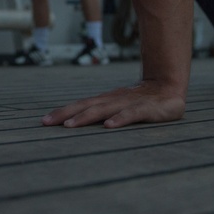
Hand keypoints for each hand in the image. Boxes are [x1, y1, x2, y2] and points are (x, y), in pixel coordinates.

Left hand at [40, 81, 185, 127]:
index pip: (80, 105)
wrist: (169, 87)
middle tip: (47, 123)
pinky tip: (109, 126)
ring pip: (104, 109)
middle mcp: (113, 100)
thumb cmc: (140, 101)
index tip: (44, 121)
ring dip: (86, 117)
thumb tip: (76, 125)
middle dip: (65, 114)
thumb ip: (101, 114)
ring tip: (70, 125)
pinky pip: (132, 114)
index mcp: (106, 100)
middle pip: (86, 106)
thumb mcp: (118, 108)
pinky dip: (120, 119)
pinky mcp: (147, 109)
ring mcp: (129, 103)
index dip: (62, 112)